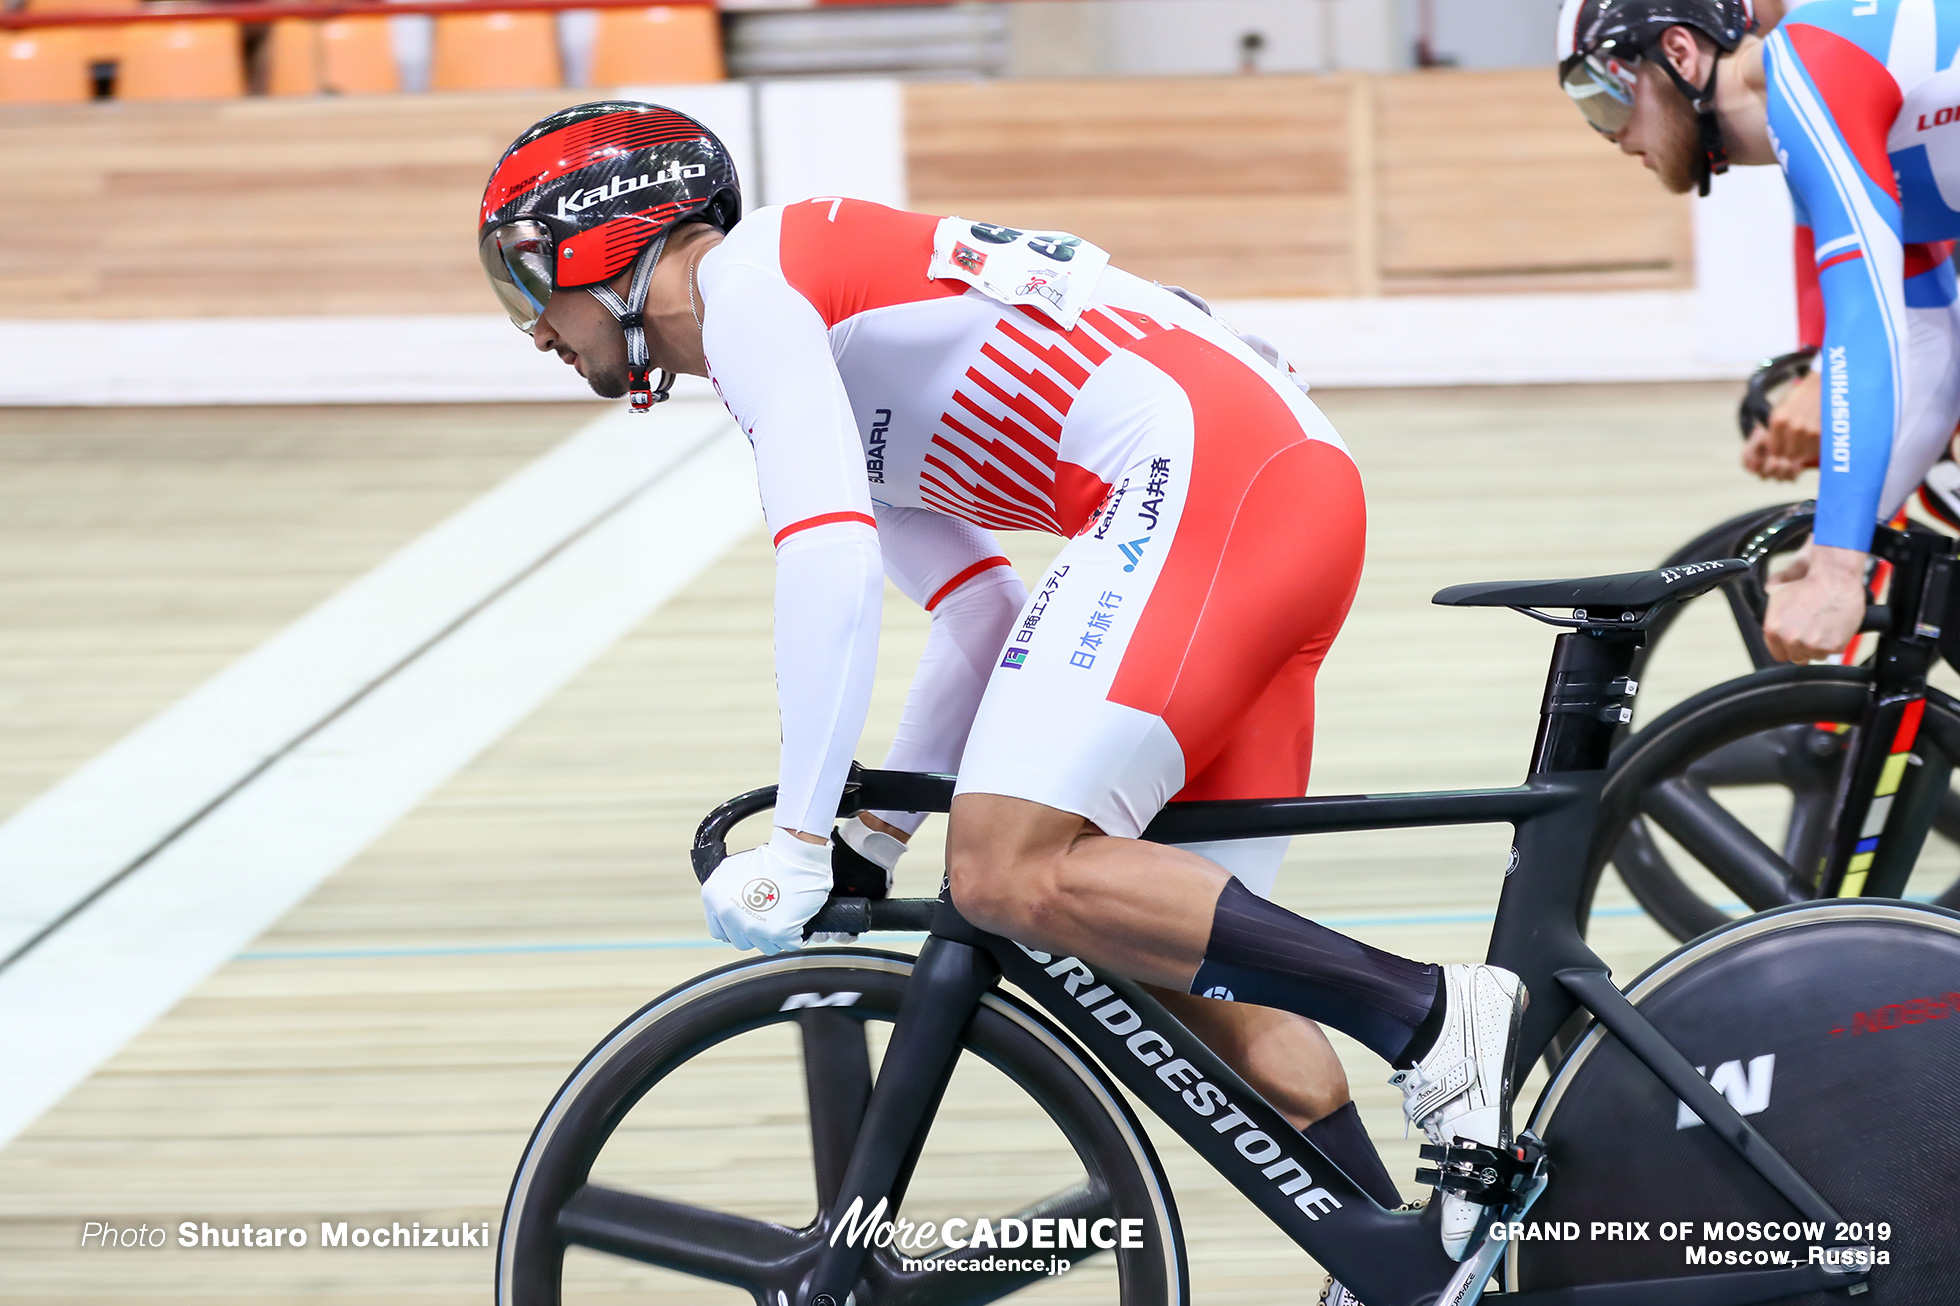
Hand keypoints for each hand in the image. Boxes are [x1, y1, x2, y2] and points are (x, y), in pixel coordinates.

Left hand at [701, 829, 833, 953]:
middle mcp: (729, 914)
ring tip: (783, 917)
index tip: (745, 923)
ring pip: (765, 947)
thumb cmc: (771, 858)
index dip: (735, 928)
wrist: (796, 854)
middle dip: (756, 932)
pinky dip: (794, 936)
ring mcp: (752, 926)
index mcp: (713, 898)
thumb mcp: (733, 869)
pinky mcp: (777, 932)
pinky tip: (795, 920)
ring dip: (776, 936)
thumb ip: (725, 892)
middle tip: (768, 916)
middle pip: (741, 942)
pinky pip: (788, 945)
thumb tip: (727, 908)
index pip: (719, 931)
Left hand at [1742, 370, 1820, 480]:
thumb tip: (1772, 454)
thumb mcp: (1780, 412)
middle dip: (1788, 458)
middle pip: (1786, 456)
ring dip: (1801, 456)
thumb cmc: (1799, 399)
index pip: (1773, 451)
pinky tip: (1812, 442)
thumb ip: (1775, 432)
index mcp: (1778, 421)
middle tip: (1793, 453)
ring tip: (1803, 446)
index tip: (1780, 455)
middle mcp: (1791, 427)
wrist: (1821, 386)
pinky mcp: (1821, 433)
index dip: (1777, 456)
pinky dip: (1812, 451)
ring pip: (1800, 456)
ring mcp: (1807, 431)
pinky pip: (1813, 451)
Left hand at [1763, 544, 1867, 662]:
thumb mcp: (1777, 595)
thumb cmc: (1808, 584)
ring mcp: (1812, 644)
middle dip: (1804, 648)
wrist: (1834, 579)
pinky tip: (1834, 627)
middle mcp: (1790, 639)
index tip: (1795, 643)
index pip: (1778, 654)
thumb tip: (1770, 619)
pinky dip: (1835, 643)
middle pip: (1797, 657)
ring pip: (1815, 656)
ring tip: (1823, 627)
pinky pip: (1833, 652)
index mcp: (1773, 630)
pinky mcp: (1833, 646)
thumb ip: (1771, 613)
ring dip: (1820, 646)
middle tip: (1812, 633)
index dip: (1788, 648)